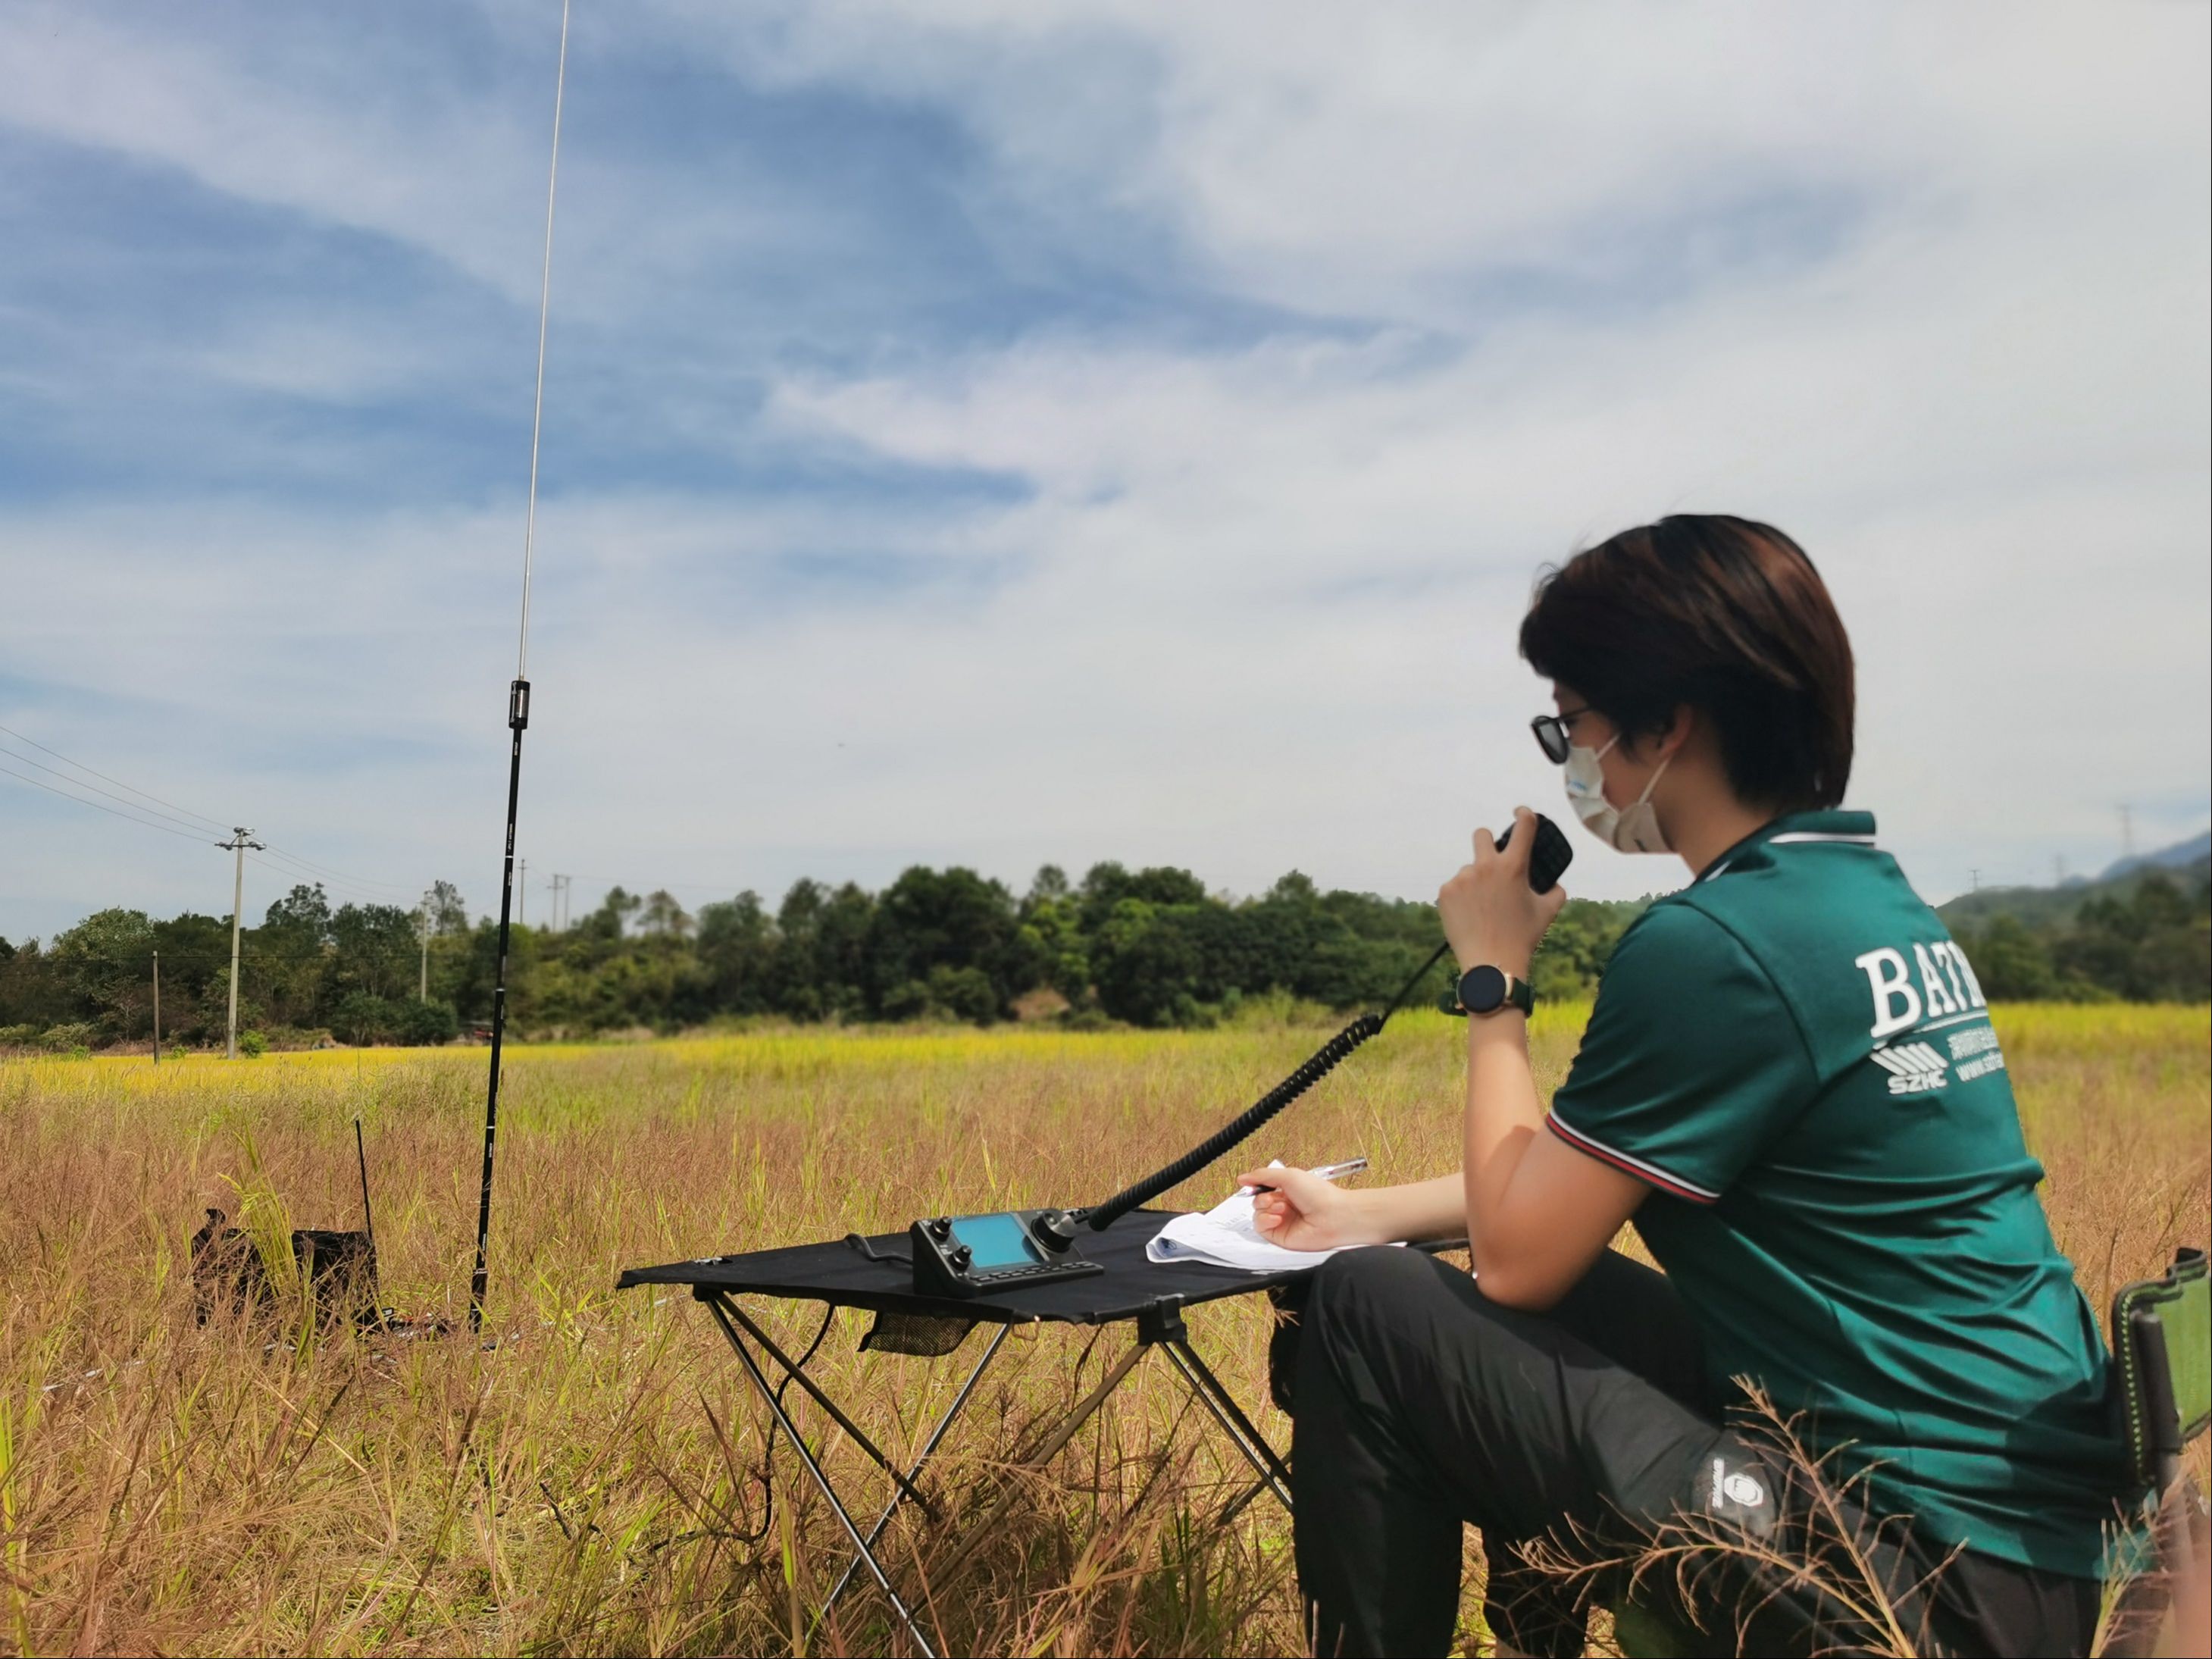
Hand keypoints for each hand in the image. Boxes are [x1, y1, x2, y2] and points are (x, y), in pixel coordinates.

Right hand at [1240, 1165, 1378, 1251]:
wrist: (1333, 1215)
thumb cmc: (1319, 1194)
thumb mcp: (1288, 1175)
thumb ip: (1262, 1175)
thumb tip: (1243, 1178)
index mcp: (1287, 1191)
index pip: (1263, 1189)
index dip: (1256, 1187)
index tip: (1251, 1184)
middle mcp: (1284, 1207)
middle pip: (1257, 1202)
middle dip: (1262, 1198)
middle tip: (1275, 1197)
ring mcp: (1282, 1223)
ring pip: (1257, 1215)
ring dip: (1265, 1208)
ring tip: (1281, 1207)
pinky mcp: (1280, 1237)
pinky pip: (1260, 1228)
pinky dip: (1264, 1220)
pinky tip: (1277, 1217)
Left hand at [1436, 806, 1568, 978]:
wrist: (1491, 963)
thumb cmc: (1523, 938)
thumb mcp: (1547, 913)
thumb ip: (1555, 892)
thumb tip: (1554, 882)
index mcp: (1513, 867)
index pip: (1523, 826)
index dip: (1524, 814)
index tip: (1520, 813)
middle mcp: (1486, 866)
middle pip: (1481, 835)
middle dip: (1486, 843)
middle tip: (1491, 862)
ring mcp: (1463, 878)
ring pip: (1469, 870)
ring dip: (1476, 882)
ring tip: (1483, 910)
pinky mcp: (1445, 892)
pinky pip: (1455, 887)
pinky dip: (1462, 898)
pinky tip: (1469, 916)